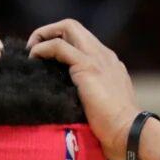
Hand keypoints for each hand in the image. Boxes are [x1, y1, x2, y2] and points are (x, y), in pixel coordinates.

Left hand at [27, 19, 140, 159]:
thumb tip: (74, 108)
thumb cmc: (118, 130)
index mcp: (109, 64)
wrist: (129, 132)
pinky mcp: (87, 67)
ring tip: (30, 53)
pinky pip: (59, 46)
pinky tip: (33, 60)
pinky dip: (42, 49)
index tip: (45, 60)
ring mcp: (97, 58)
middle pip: (74, 27)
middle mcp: (104, 55)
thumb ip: (92, 98)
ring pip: (68, 27)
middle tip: (33, 50)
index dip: (61, 44)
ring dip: (43, 36)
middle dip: (50, 32)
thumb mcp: (104, 107)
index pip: (82, 41)